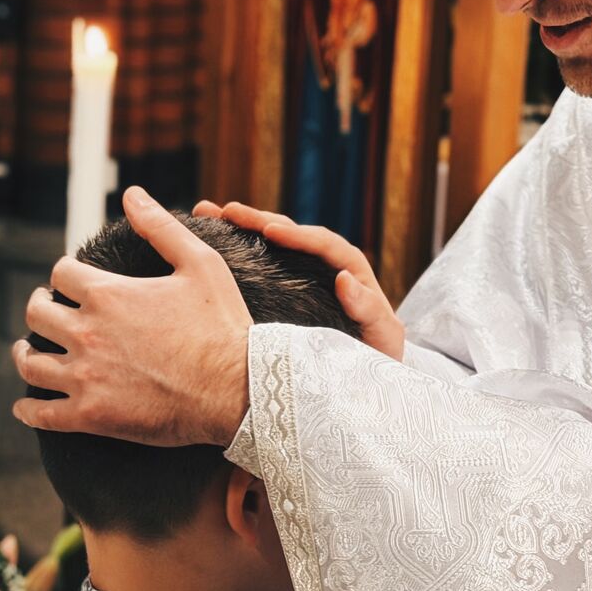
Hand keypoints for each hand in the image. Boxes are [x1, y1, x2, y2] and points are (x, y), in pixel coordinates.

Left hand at [12, 186, 251, 446]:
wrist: (238, 390)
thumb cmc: (223, 325)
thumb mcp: (200, 263)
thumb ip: (160, 227)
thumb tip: (132, 194)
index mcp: (107, 294)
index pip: (61, 274)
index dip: (65, 274)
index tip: (71, 282)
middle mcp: (87, 332)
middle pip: (36, 313)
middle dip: (39, 306)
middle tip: (45, 309)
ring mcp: (85, 376)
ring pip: (31, 363)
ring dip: (24, 354)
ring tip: (27, 353)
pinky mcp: (91, 415)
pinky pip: (42, 414)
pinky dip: (27, 409)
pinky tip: (26, 406)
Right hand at [193, 199, 404, 360]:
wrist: (366, 378)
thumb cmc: (376, 358)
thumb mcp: (382, 336)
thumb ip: (368, 309)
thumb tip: (344, 279)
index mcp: (350, 271)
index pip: (324, 244)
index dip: (297, 235)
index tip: (269, 231)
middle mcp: (324, 267)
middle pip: (292, 234)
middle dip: (258, 220)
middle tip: (227, 212)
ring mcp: (302, 276)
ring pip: (271, 244)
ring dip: (240, 228)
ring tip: (209, 214)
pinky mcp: (285, 290)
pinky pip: (262, 265)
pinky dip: (238, 251)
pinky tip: (210, 243)